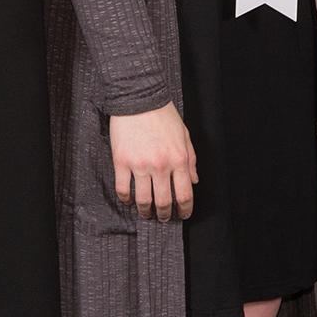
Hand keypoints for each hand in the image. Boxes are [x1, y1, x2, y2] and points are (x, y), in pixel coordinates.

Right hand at [109, 101, 197, 221]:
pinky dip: (126, 199)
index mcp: (179, 159)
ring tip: (146, 213)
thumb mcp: (185, 135)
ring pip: (143, 200)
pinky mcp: (122, 161)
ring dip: (145, 211)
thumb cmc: (163, 115)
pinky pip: (123, 189)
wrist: (139, 98)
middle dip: (164, 215)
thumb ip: (191, 159)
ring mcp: (140, 165)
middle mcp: (161, 165)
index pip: (185, 194)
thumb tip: (194, 180)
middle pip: (164, 201)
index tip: (183, 214)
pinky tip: (129, 201)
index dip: (185, 209)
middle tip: (163, 218)